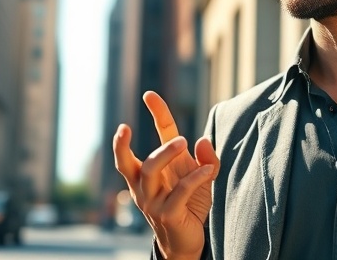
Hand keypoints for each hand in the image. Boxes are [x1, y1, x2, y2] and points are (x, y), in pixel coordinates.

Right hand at [114, 91, 218, 259]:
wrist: (187, 241)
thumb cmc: (189, 205)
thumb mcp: (202, 177)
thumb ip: (207, 159)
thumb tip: (201, 140)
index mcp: (152, 171)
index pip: (151, 139)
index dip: (154, 115)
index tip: (150, 94)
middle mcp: (145, 185)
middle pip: (129, 161)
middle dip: (130, 143)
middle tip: (158, 126)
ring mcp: (153, 200)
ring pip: (150, 171)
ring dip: (165, 153)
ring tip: (183, 143)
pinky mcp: (167, 214)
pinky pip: (178, 192)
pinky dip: (194, 178)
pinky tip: (207, 171)